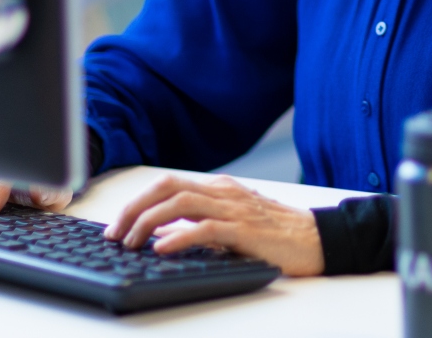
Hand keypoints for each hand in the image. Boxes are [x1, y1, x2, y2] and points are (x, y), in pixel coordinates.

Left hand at [103, 173, 324, 276]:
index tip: (117, 225)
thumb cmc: (276, 235)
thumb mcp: (230, 226)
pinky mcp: (244, 230)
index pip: (168, 184)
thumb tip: (161, 235)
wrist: (317, 238)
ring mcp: (234, 208)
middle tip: (114, 234)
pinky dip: (179, 237)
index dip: (137, 202)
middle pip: (166, 187)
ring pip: (180, 202)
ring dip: (148, 221)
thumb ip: (197, 226)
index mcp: (219, 189)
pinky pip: (205, 228)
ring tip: (130, 242)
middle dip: (134, 208)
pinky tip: (161, 248)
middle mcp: (223, 192)